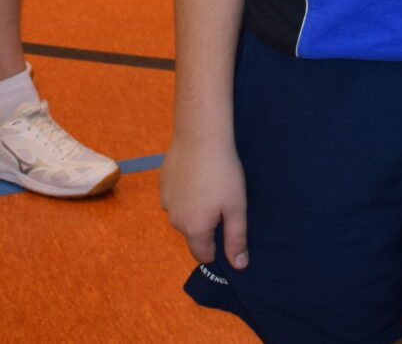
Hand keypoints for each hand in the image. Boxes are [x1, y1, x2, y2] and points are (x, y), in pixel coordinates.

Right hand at [159, 135, 248, 269]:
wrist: (201, 136)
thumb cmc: (223, 173)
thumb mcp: (237, 208)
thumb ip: (236, 239)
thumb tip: (239, 266)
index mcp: (194, 230)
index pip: (204, 255)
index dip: (218, 247)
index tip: (228, 228)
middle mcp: (174, 220)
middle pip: (193, 234)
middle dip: (207, 225)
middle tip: (223, 201)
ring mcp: (165, 201)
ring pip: (183, 215)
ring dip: (195, 208)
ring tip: (211, 186)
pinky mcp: (162, 183)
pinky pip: (176, 197)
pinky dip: (186, 192)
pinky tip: (198, 175)